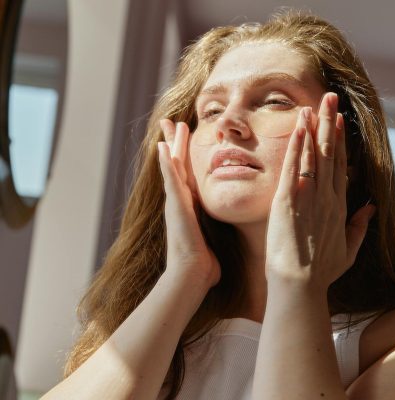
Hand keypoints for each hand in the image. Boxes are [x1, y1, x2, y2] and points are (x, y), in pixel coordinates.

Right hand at [158, 119, 220, 288]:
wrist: (193, 274)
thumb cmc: (202, 264)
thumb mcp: (209, 243)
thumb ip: (211, 238)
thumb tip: (218, 248)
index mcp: (189, 206)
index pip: (186, 175)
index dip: (185, 157)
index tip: (185, 140)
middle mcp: (180, 201)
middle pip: (177, 165)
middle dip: (174, 143)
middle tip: (170, 122)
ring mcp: (175, 202)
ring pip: (173, 166)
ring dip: (171, 144)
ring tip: (169, 124)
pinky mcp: (176, 206)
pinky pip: (170, 179)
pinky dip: (166, 163)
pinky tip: (163, 146)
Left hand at [265, 93, 375, 292]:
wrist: (298, 284)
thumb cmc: (320, 271)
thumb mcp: (348, 250)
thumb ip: (359, 226)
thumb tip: (369, 207)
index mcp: (338, 206)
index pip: (340, 166)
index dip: (339, 142)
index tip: (339, 121)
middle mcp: (325, 197)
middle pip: (328, 154)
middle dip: (329, 124)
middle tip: (330, 98)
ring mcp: (307, 198)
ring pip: (312, 156)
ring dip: (313, 128)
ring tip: (314, 104)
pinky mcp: (287, 202)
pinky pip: (293, 169)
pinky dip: (297, 147)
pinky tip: (299, 127)